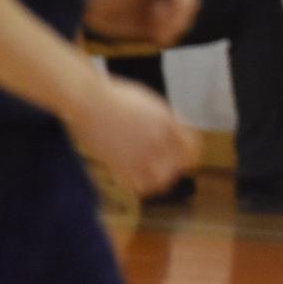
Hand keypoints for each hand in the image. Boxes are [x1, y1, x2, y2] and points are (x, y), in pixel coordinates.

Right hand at [67, 77, 200, 196]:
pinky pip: (139, 185)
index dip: (190, 152)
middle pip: (179, 164)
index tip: (184, 155)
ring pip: (161, 179)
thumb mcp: (150, 102)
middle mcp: (157, 139)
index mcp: (167, 122)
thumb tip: (176, 129)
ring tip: (154, 176)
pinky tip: (136, 179)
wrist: (91, 101)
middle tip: (169, 167)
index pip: (192, 146)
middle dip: (176, 165)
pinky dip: (141, 185)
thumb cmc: (117, 97)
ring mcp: (139, 153)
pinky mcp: (120, 164)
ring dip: (161, 179)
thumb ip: (166, 118)